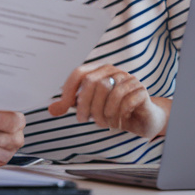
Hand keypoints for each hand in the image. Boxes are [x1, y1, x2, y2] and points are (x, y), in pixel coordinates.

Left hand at [48, 64, 168, 138]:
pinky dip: (118, 114)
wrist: (142, 118)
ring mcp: (129, 79)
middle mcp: (113, 71)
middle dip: (85, 105)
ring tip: (102, 123)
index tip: (65, 106)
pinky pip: (126, 101)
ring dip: (102, 112)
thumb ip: (71, 106)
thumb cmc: (112, 110)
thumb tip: (52, 109)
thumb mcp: (88, 108)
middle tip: (83, 120)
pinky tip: (117, 122)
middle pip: (93, 83)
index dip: (69, 89)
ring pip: (109, 92)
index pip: (79, 73)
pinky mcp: (141, 90)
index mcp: (98, 71)